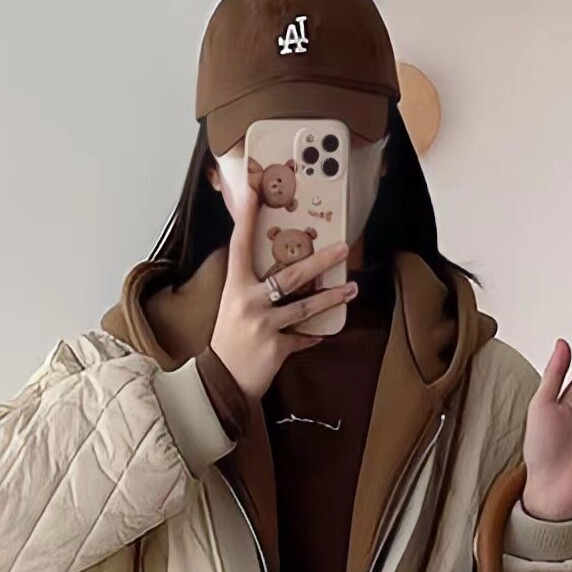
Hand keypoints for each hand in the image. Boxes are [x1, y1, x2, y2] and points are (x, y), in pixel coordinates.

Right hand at [209, 171, 356, 400]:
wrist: (219, 381)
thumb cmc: (228, 341)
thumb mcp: (233, 307)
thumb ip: (252, 289)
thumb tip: (278, 272)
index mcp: (234, 287)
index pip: (240, 244)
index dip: (246, 217)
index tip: (254, 191)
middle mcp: (248, 302)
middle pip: (290, 274)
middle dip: (321, 260)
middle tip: (343, 248)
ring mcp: (263, 325)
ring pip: (305, 306)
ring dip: (332, 297)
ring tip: (352, 289)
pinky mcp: (276, 348)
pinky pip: (303, 338)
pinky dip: (312, 337)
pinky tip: (322, 334)